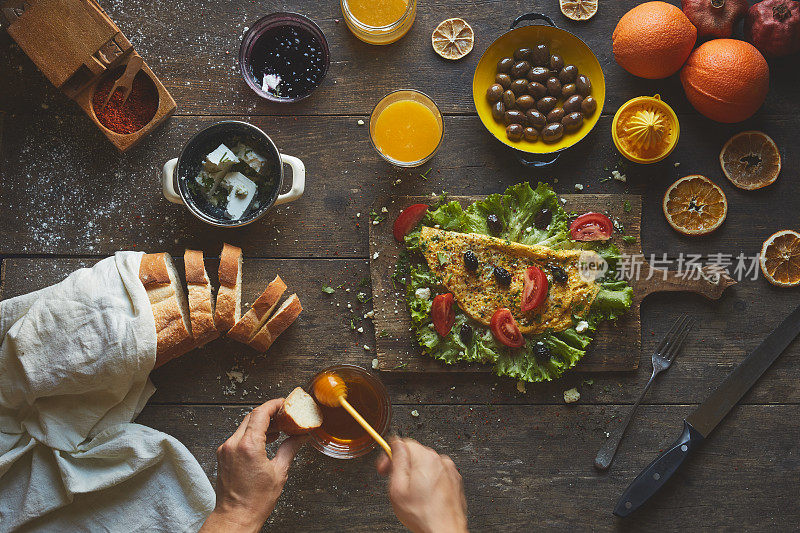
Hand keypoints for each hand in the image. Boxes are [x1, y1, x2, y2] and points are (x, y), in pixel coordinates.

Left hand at [200, 399, 307, 532]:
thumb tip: (300, 437)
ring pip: (244, 426)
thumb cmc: (255, 501)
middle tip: (284, 415)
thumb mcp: (279, 472)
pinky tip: (265, 440)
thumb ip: (289, 449)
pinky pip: (238, 436)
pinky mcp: (223, 455)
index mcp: (248, 446)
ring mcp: (226, 449)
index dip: (274, 404)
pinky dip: (252, 433)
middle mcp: (233, 444)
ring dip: (260, 423)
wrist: (235, 516)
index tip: (284, 402)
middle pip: (251, 416)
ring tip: (277, 429)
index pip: (260, 413)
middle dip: (268, 413)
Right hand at [376, 438, 467, 532]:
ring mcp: (450, 470)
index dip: (390, 455)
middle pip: (415, 453)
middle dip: (404, 465)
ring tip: (414, 494)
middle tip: (398, 484)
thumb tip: (396, 444)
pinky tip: (426, 496)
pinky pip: (438, 474)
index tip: (385, 467)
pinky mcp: (455, 480)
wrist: (444, 531)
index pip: (403, 442)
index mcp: (425, 458)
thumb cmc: (422, 514)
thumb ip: (396, 461)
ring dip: (418, 474)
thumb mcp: (397, 488)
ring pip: (427, 464)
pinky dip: (430, 481)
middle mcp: (440, 460)